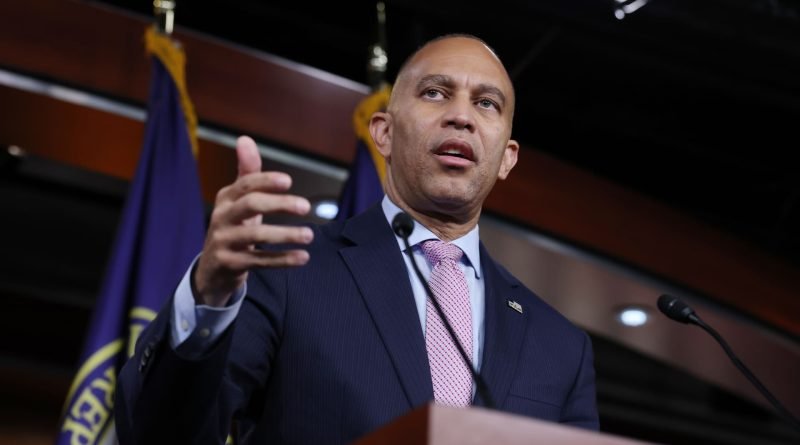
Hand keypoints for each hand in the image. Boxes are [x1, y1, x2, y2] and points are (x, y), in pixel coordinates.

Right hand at [193, 136, 313, 306]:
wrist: (213, 268)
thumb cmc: (234, 227)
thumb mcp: (239, 200)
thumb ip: (247, 173)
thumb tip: (245, 139)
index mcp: (226, 198)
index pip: (246, 184)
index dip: (266, 181)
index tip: (289, 181)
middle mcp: (222, 217)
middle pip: (251, 205)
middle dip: (280, 204)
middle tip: (306, 206)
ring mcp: (224, 241)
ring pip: (256, 235)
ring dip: (286, 234)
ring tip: (309, 235)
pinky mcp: (230, 264)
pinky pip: (259, 261)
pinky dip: (283, 259)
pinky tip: (302, 257)